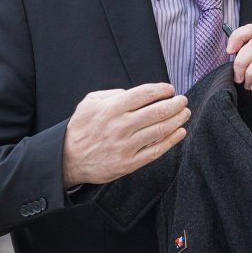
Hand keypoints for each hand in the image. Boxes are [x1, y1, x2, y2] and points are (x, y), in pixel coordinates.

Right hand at [62, 83, 189, 185]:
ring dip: (177, 120)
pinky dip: (171, 141)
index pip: (144, 94)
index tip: (170, 89)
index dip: (161, 90)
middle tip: (183, 100)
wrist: (67, 159)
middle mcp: (120, 126)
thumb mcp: (89, 103)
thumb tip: (133, 92)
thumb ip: (112, 94)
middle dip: (175, 104)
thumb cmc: (80, 128)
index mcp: (111, 108)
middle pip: (157, 112)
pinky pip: (155, 151)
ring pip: (160, 131)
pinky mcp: (129, 163)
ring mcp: (126, 146)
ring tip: (185, 113)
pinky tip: (180, 133)